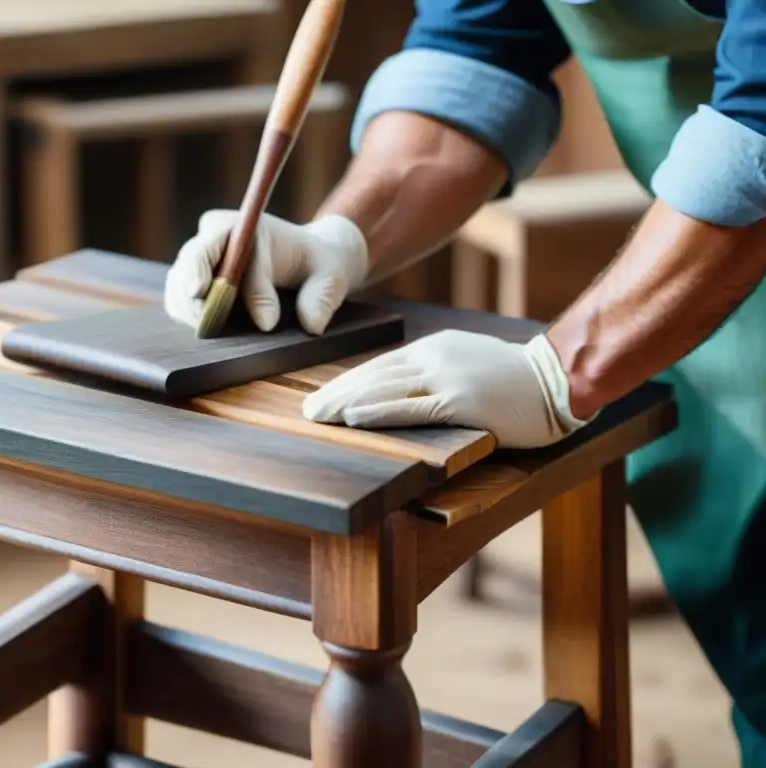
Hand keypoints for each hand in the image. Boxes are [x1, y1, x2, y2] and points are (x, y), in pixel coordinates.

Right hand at [164, 210, 368, 334]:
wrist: (305, 263)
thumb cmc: (318, 266)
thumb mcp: (331, 276)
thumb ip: (322, 297)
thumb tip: (310, 324)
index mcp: (249, 224)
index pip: (239, 253)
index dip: (250, 289)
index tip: (268, 323)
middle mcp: (215, 234)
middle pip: (194, 261)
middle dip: (201, 298)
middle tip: (213, 327)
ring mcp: (198, 255)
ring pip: (179, 281)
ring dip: (190, 310)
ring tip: (213, 331)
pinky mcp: (189, 277)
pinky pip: (176, 297)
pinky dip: (185, 315)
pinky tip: (207, 329)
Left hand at [302, 330, 591, 448]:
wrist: (557, 380)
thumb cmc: (514, 379)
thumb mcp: (467, 361)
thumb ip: (435, 371)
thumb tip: (401, 388)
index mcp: (434, 347)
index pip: (380, 366)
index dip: (348, 383)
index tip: (322, 397)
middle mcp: (434, 358)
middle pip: (374, 376)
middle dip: (336, 394)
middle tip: (306, 411)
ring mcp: (446, 378)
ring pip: (385, 390)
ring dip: (346, 404)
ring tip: (318, 417)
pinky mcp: (460, 402)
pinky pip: (411, 408)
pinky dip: (378, 413)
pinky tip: (354, 419)